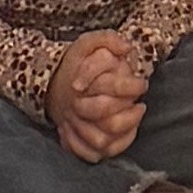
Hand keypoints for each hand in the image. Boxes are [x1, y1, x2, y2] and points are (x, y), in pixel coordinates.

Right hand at [48, 28, 148, 162]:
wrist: (49, 82)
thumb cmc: (74, 63)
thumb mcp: (88, 42)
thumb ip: (108, 39)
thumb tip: (126, 47)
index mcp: (80, 84)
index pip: (111, 87)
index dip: (133, 86)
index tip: (142, 83)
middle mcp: (75, 108)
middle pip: (107, 119)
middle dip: (131, 113)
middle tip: (141, 105)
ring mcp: (72, 126)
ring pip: (100, 142)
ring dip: (124, 133)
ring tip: (134, 120)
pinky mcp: (70, 138)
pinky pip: (90, 153)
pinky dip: (109, 150)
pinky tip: (122, 136)